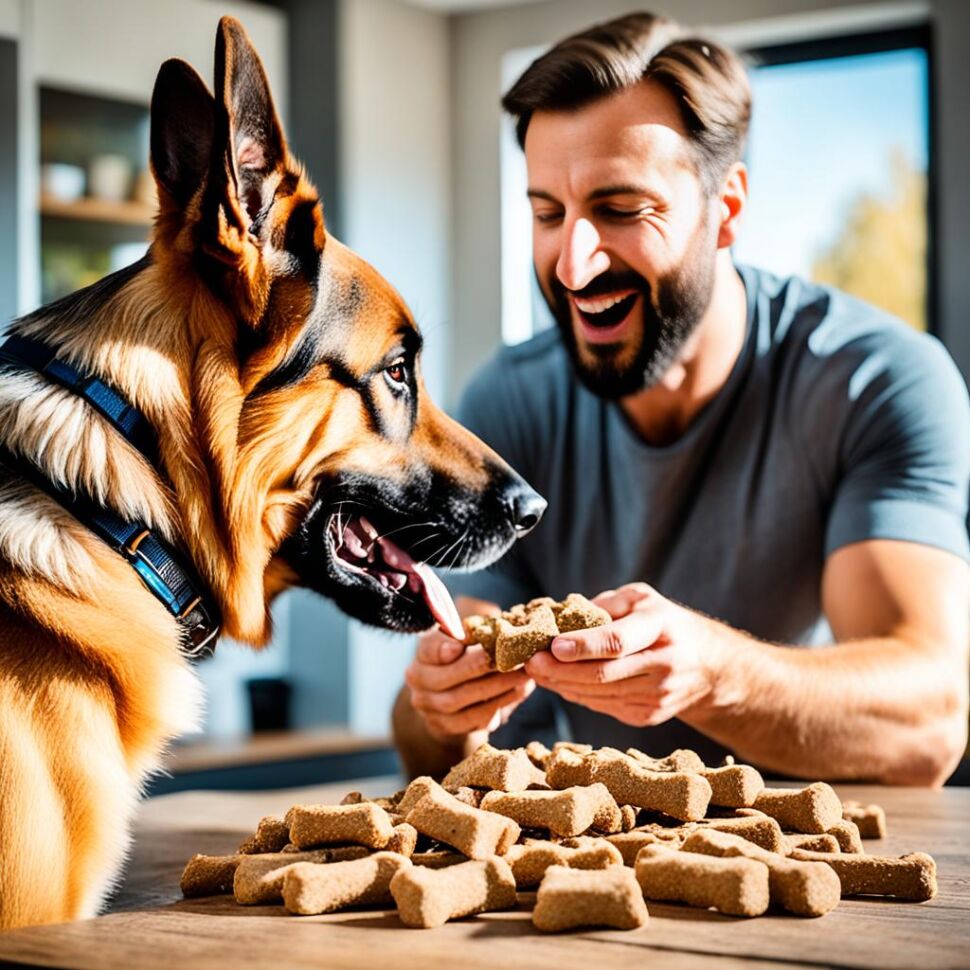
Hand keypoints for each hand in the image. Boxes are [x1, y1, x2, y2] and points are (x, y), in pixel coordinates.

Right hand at [405, 626, 535, 741]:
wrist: (453, 694)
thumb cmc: (466, 656)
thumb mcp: (467, 638)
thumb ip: (476, 632)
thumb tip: (495, 625)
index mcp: (423, 652)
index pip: (429, 648)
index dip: (444, 647)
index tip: (465, 642)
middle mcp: (418, 680)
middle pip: (447, 676)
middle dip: (481, 667)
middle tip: (511, 658)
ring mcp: (429, 707)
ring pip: (461, 699)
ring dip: (496, 687)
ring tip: (523, 675)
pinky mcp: (445, 727)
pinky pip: (472, 718)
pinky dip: (498, 704)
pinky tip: (518, 691)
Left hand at [524, 583, 717, 726]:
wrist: (711, 667)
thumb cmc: (666, 624)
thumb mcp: (642, 599)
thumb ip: (605, 604)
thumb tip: (562, 618)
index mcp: (661, 628)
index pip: (618, 641)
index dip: (583, 646)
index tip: (553, 646)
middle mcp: (663, 665)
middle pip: (602, 675)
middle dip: (560, 670)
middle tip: (531, 662)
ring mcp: (657, 696)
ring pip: (599, 695)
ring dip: (562, 685)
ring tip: (537, 672)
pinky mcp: (649, 716)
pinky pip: (603, 706)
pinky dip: (578, 695)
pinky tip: (560, 683)